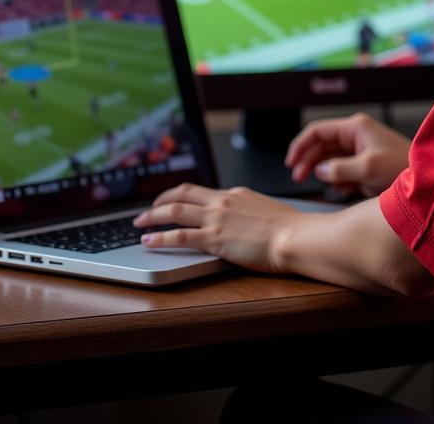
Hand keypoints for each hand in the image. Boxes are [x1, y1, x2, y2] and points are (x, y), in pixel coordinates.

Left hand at [132, 183, 299, 271]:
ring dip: (153, 217)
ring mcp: (217, 219)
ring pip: (175, 212)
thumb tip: (248, 219)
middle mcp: (223, 201)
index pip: (202, 191)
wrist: (294, 236)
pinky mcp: (214, 239)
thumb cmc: (289, 228)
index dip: (183, 196)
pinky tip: (149, 242)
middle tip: (147, 210)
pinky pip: (179, 236)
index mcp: (236, 194)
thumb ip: (251, 212)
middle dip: (160, 201)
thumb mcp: (267, 211)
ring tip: (139, 224)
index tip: (173, 202)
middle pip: (182, 194)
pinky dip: (160, 238)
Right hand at [285, 112, 410, 196]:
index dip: (301, 145)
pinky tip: (341, 191)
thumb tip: (319, 170)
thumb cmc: (402, 167)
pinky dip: (338, 180)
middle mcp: (356, 136)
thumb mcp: (368, 168)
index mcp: (355, 128)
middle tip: (298, 178)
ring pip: (331, 159)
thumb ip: (340, 169)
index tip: (291, 163)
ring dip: (323, 172)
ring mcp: (360, 150)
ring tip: (317, 184)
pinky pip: (343, 170)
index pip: (318, 131)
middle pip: (321, 145)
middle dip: (308, 160)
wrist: (425, 182)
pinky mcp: (365, 165)